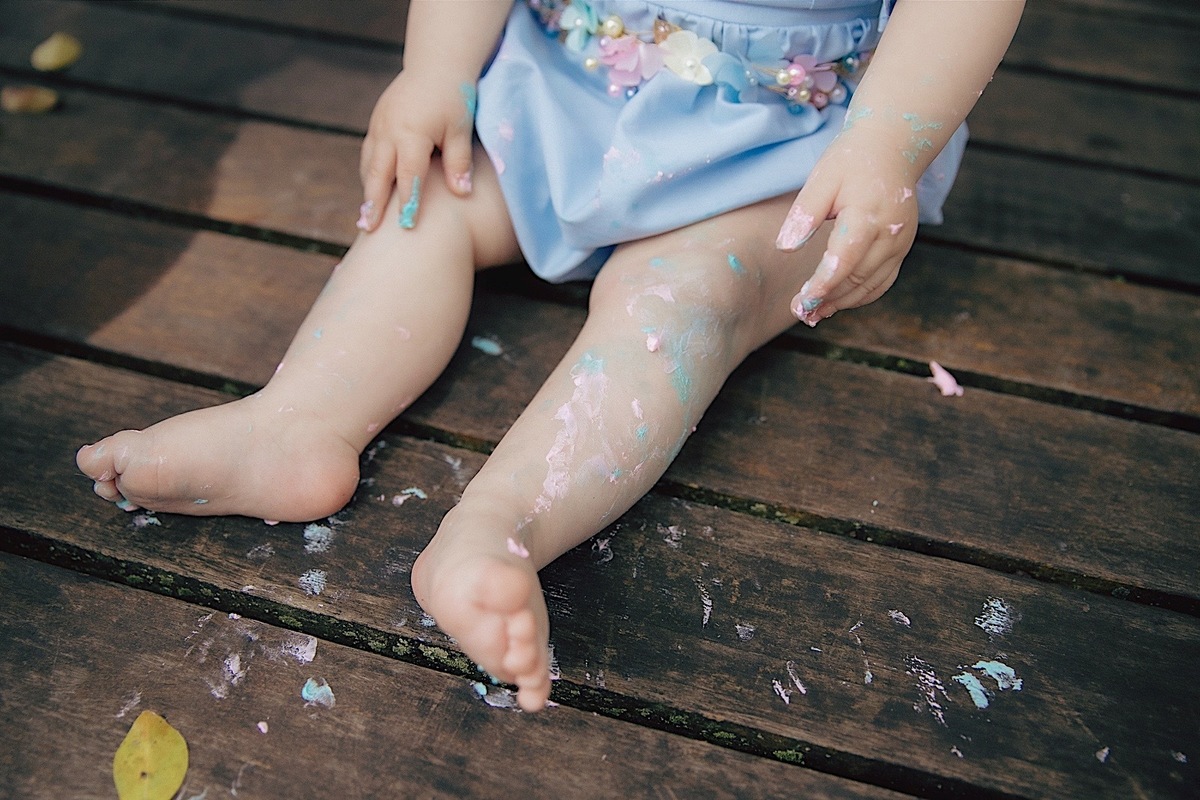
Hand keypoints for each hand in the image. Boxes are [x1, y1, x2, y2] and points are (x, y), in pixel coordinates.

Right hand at [357, 69, 476, 231]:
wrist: (436, 65)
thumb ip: (458, 161)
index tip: (406, 226)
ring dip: (368, 191)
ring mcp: (378, 127)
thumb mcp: (460, 128)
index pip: (408, 175)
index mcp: (411, 132)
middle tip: (368, 230)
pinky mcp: (376, 125)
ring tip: (367, 219)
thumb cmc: (454, 97)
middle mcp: (388, 131)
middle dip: (372, 203)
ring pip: (369, 165)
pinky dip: (370, 175)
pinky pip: (369, 155)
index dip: (407, 202)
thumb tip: (462, 193)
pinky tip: (373, 193)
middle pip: (378, 174)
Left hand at [775, 132, 918, 325]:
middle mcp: (890, 234)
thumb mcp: (822, 178)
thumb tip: (785, 248)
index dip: (823, 284)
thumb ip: (804, 214)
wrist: (892, 147)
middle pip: (858, 278)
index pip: (844, 260)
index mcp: (868, 215)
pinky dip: (859, 296)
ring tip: (813, 314)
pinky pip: (882, 281)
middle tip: (799, 312)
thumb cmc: (851, 160)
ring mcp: (900, 243)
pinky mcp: (902, 248)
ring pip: (871, 285)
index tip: (801, 301)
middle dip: (828, 299)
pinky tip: (835, 301)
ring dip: (842, 303)